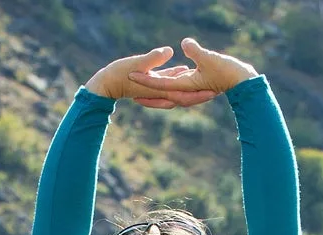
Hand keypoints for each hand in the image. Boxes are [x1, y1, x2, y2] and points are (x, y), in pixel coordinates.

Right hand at [86, 46, 216, 107]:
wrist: (105, 84)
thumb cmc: (118, 74)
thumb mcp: (137, 64)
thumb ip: (154, 59)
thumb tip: (170, 51)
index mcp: (160, 90)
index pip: (184, 93)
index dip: (199, 93)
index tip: (214, 91)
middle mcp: (160, 93)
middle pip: (185, 96)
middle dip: (200, 94)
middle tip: (218, 89)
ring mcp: (156, 89)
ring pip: (178, 90)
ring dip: (191, 88)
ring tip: (206, 81)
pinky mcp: (150, 83)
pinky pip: (168, 82)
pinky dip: (178, 79)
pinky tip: (183, 69)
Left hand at [128, 37, 257, 99]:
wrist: (241, 82)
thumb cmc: (228, 70)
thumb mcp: (210, 58)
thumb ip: (196, 51)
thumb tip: (183, 43)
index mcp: (186, 87)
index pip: (161, 84)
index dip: (145, 79)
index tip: (131, 74)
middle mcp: (186, 92)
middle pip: (160, 93)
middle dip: (144, 90)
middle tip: (128, 85)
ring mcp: (190, 90)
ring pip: (166, 92)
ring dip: (153, 90)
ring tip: (140, 85)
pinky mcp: (194, 86)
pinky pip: (175, 88)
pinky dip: (165, 85)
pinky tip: (160, 79)